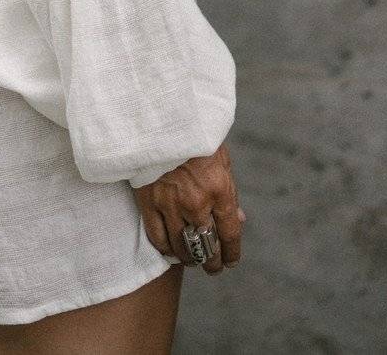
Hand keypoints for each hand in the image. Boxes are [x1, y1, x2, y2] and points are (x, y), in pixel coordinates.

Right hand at [131, 143, 245, 275]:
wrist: (161, 118)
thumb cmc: (196, 136)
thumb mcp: (221, 159)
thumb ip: (229, 192)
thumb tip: (238, 219)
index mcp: (219, 189)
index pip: (229, 234)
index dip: (231, 254)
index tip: (230, 261)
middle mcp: (196, 202)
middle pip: (206, 247)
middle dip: (211, 262)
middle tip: (212, 267)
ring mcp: (170, 204)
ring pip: (182, 247)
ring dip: (189, 259)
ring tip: (192, 259)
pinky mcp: (148, 202)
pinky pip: (157, 238)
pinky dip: (166, 249)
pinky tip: (171, 250)